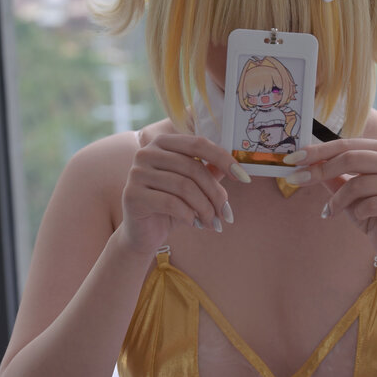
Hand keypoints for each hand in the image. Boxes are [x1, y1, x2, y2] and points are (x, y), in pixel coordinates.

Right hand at [120, 133, 245, 257]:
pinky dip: (188, 216)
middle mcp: (146, 153)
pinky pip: (171, 203)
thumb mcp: (193, 187)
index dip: (224, 159)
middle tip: (226, 214)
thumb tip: (236, 166)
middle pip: (193, 168)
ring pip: (184, 187)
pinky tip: (193, 224)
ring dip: (205, 208)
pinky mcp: (132, 195)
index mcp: (162, 143)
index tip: (244, 178)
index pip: (198, 144)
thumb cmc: (170, 207)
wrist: (142, 234)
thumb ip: (210, 172)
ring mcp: (137, 173)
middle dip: (215, 194)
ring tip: (212, 223)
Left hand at [285, 136, 376, 259]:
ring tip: (331, 211)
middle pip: (352, 158)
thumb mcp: (346, 190)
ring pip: (359, 184)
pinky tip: (359, 218)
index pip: (347, 143)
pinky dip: (357, 213)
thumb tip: (304, 161)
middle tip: (297, 180)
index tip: (292, 158)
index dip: (318, 150)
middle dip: (321, 170)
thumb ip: (331, 174)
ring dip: (338, 200)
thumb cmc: (370, 212)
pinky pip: (371, 205)